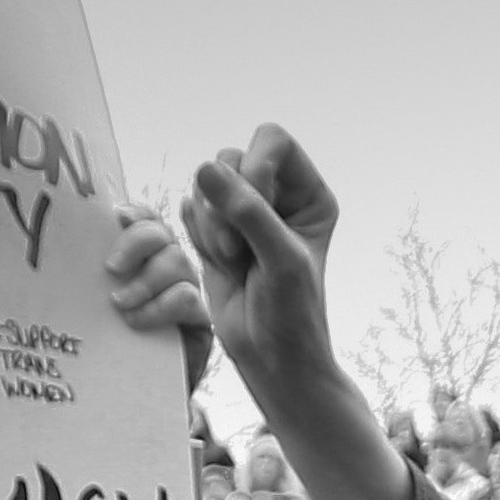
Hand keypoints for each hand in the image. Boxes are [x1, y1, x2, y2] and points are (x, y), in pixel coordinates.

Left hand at [93, 200, 212, 386]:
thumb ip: (89, 278)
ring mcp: (187, 294)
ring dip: (146, 280)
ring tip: (119, 305)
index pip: (148, 220)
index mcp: (143, 259)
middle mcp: (168, 270)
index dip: (138, 212)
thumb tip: (58, 250)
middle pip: (164, 234)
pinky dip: (160, 306)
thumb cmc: (105, 348)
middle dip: (138, 242)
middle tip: (110, 268)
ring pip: (178, 262)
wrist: (126, 398)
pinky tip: (136, 322)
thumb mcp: (91, 306)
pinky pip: (188, 298)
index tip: (117, 217)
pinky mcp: (200, 323)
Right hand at [178, 127, 348, 418]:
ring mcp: (243, 211)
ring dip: (211, 223)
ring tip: (233, 261)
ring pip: (206, 183)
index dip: (256, 167)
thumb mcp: (280, 259)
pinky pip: (191, 209)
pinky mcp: (215, 229)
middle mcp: (276, 195)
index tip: (255, 211)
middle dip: (226, 204)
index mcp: (307, 192)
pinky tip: (221, 264)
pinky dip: (198, 235)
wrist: (272, 358)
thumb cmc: (291, 313)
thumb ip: (247, 211)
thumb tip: (204, 167)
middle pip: (231, 157)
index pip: (273, 140)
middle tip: (237, 250)